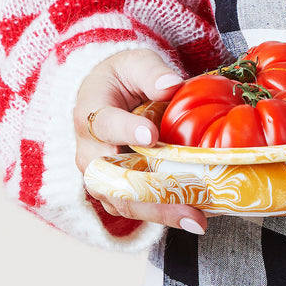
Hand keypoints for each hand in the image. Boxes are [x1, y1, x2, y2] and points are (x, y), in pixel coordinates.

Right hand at [74, 48, 206, 233]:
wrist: (104, 98)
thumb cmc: (121, 79)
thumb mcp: (134, 64)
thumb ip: (152, 73)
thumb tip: (172, 86)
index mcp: (90, 114)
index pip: (104, 124)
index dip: (126, 131)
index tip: (150, 136)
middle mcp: (89, 152)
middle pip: (113, 179)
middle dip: (150, 195)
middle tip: (187, 204)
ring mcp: (100, 176)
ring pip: (123, 202)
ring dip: (160, 214)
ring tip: (196, 221)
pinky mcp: (115, 191)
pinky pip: (135, 208)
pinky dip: (163, 215)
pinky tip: (194, 219)